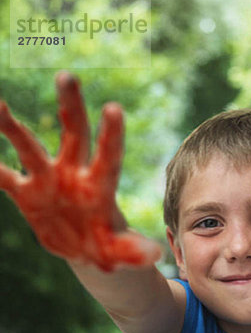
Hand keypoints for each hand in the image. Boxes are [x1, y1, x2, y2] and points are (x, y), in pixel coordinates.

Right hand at [0, 72, 160, 270]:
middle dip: (71, 106)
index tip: (114, 108)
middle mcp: (75, 174)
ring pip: (29, 147)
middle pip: (74, 134)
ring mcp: (48, 180)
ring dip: (12, 127)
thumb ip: (133, 251)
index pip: (109, 156)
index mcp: (101, 185)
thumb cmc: (111, 246)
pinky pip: (3, 177)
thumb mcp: (122, 251)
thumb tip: (154, 256)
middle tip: (68, 76)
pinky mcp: (27, 193)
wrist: (87, 249)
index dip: (111, 135)